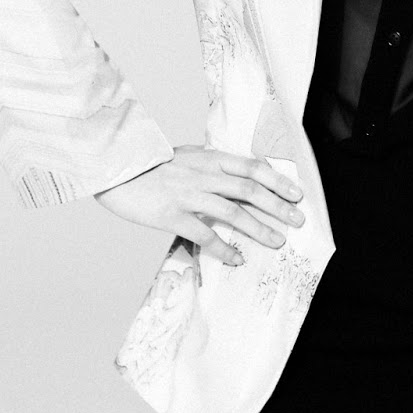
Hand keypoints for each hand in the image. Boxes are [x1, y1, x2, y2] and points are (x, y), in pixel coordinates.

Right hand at [93, 144, 304, 265]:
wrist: (114, 169)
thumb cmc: (149, 164)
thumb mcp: (185, 154)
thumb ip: (211, 161)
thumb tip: (238, 169)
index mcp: (208, 158)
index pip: (252, 167)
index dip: (278, 181)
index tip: (297, 194)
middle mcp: (203, 174)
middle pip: (250, 190)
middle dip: (278, 206)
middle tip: (298, 221)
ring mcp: (188, 195)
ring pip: (233, 212)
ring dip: (259, 228)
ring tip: (277, 241)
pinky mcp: (172, 215)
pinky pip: (204, 234)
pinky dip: (224, 248)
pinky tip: (237, 258)